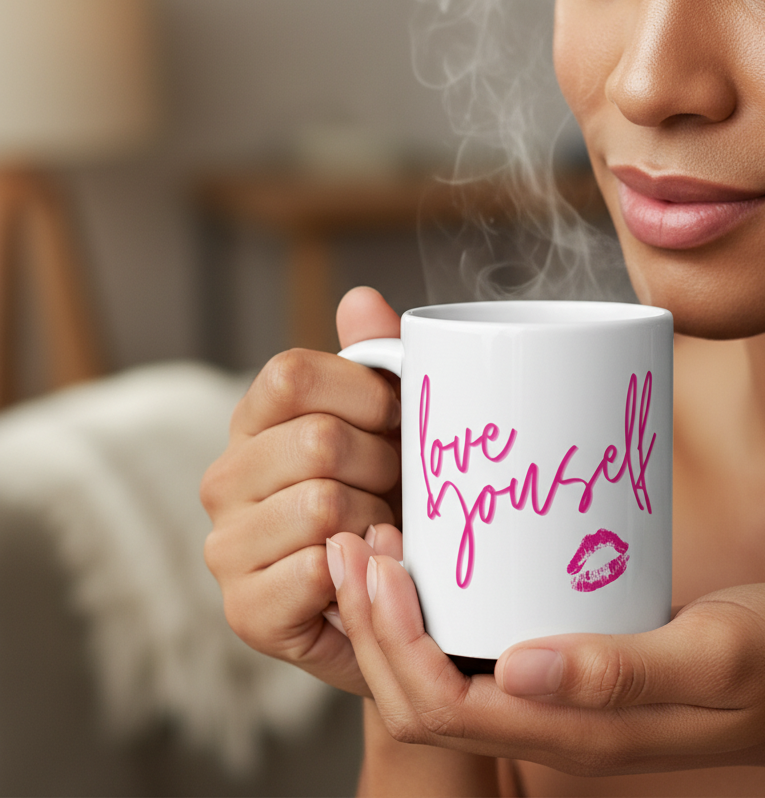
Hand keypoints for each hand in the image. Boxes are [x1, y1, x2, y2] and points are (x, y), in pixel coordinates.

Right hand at [201, 286, 402, 696]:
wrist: (389, 600)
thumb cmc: (387, 496)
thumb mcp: (388, 423)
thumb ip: (374, 358)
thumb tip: (362, 296)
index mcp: (254, 422)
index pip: (290, 373)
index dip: (363, 392)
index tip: (397, 418)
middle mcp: (225, 478)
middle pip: (317, 440)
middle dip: (382, 464)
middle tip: (396, 488)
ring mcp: (226, 546)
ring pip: (322, 504)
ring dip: (377, 519)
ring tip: (383, 531)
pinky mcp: (246, 611)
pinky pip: (317, 570)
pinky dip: (360, 570)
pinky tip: (365, 572)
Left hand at [332, 533, 764, 794]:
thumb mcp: (719, 654)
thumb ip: (624, 670)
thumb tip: (516, 667)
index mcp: (579, 733)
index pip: (442, 708)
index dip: (391, 641)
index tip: (373, 558)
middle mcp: (559, 724)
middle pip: (427, 697)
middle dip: (375, 624)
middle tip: (355, 539)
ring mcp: (569, 701)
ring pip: (450, 677)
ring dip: (401, 618)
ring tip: (378, 543)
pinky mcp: (584, 668)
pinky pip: (488, 653)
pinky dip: (447, 611)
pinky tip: (449, 559)